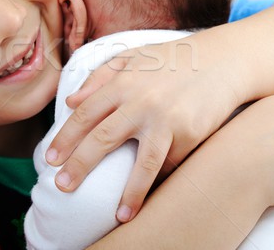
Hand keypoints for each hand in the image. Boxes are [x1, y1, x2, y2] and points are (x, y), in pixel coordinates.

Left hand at [45, 39, 242, 221]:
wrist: (223, 61)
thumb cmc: (171, 60)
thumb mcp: (132, 58)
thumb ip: (99, 77)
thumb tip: (70, 102)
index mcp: (123, 82)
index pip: (85, 113)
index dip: (65, 138)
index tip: (51, 159)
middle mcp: (143, 101)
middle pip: (103, 138)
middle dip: (80, 165)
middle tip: (62, 186)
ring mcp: (168, 120)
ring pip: (143, 163)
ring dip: (130, 192)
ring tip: (118, 215)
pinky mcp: (192, 134)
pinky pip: (171, 164)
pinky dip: (159, 181)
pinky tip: (149, 196)